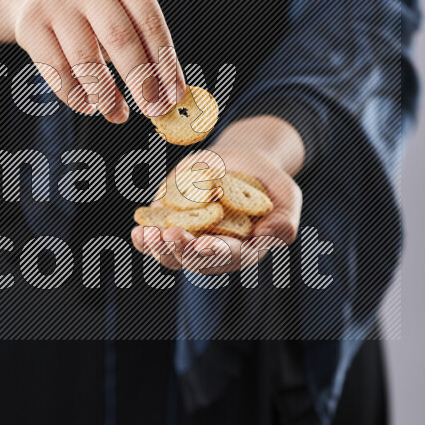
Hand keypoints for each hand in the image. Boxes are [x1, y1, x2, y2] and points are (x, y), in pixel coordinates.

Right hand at [0, 0, 185, 122]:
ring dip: (106, 96)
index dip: (164, 63)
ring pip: (86, 59)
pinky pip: (57, 70)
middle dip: (141, 81)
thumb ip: (148, 50)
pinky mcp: (31, 24)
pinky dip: (76, 95)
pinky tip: (89, 107)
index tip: (174, 96)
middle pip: (119, 39)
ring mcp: (57, 1)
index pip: (150, 23)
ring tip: (118, 115)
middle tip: (154, 111)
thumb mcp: (125, 18)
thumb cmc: (96, 18)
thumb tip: (170, 96)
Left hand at [131, 117, 304, 274]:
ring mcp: (190, 241)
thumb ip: (285, 219)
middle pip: (196, 261)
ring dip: (159, 248)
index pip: (231, 257)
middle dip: (183, 250)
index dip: (217, 253)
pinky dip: (144, 241)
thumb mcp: (286, 194)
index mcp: (245, 249)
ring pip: (172, 256)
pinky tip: (138, 232)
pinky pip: (155, 241)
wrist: (239, 162)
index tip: (205, 245)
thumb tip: (270, 236)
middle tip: (172, 235)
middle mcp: (214, 252)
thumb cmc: (267, 181)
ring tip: (150, 233)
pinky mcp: (170, 227)